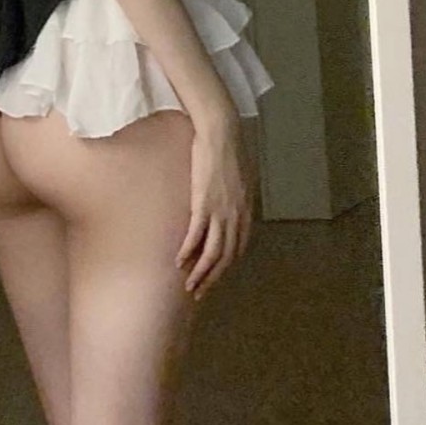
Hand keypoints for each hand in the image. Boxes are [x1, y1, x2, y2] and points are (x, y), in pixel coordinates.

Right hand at [174, 114, 256, 300]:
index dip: (225, 267)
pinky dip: (188, 251)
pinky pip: (196, 236)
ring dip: (200, 273)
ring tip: (189, 285)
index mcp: (246, 212)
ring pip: (212, 253)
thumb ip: (237, 197)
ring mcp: (220, 212)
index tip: (214, 278)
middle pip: (225, 258)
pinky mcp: (204, 204)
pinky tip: (179, 260)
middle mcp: (236, 217)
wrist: (222, 133)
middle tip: (200, 292)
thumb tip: (231, 204)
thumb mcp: (241, 179)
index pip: (237, 250)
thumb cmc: (230, 150)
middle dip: (213, 279)